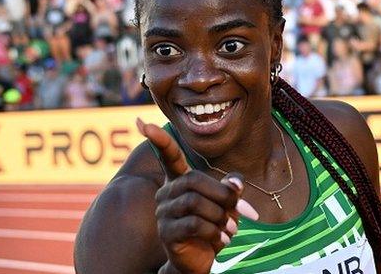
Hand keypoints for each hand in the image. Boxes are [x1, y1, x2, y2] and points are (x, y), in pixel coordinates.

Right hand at [136, 118, 258, 273]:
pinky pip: (193, 224)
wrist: (201, 261)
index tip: (141, 122)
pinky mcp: (167, 233)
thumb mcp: (226, 205)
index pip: (168, 155)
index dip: (159, 139)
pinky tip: (221, 240)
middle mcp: (166, 193)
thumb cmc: (213, 227)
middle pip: (194, 180)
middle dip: (221, 194)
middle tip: (238, 210)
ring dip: (220, 216)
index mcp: (179, 181)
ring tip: (231, 230)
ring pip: (195, 203)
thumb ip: (231, 190)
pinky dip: (213, 231)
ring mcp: (163, 213)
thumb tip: (236, 184)